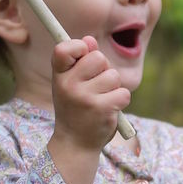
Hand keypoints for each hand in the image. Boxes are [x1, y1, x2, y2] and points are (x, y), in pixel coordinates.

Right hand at [50, 35, 129, 152]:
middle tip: (96, 86)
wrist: (75, 144)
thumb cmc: (75, 109)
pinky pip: (123, 93)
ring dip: (113, 87)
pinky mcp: (102, 109)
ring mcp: (85, 97)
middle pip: (98, 58)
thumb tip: (90, 40)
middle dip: (104, 69)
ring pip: (113, 76)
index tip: (84, 54)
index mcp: (59, 76)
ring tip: (101, 100)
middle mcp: (68, 85)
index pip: (63, 48)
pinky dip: (121, 100)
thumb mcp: (71, 84)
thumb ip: (81, 62)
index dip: (78, 46)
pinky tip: (109, 110)